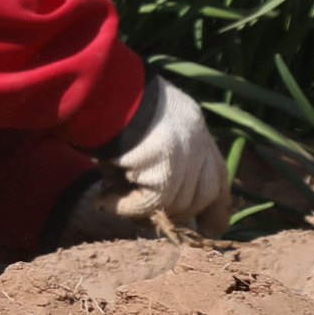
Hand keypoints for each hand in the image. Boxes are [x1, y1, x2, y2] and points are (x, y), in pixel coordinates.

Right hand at [93, 74, 228, 229]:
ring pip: (177, 204)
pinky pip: (150, 204)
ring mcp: (187, 156)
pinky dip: (126, 208)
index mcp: (193, 124)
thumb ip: (149, 164)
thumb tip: (143, 209)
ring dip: (145, 210)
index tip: (212, 229)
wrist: (96, 85)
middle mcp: (199, 141)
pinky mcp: (167, 172)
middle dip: (181, 215)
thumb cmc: (106, 101)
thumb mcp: (136, 131)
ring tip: (110, 201)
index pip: (217, 173)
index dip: (216, 205)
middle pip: (202, 194)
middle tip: (146, 222)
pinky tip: (104, 201)